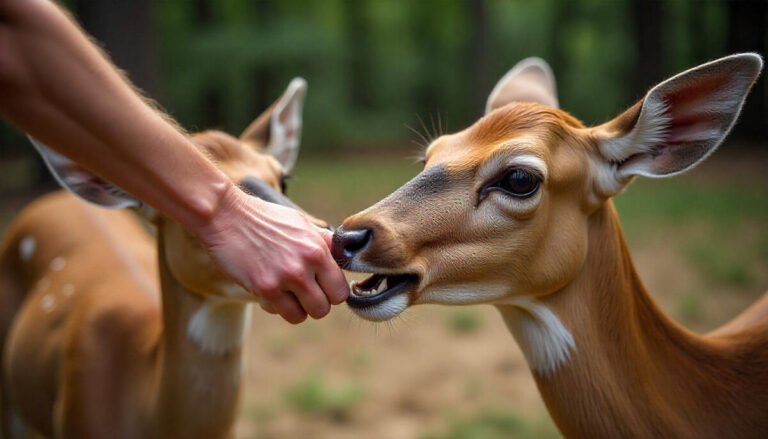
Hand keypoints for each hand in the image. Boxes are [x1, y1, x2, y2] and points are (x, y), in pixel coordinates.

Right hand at [196, 186, 349, 322]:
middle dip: (316, 303)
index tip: (322, 287)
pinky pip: (283, 313)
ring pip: (305, 315)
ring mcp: (284, 278)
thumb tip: (343, 256)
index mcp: (317, 249)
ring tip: (288, 294)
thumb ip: (323, 242)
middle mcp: (304, 266)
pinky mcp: (264, 288)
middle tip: (304, 292)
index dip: (332, 292)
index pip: (341, 290)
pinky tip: (272, 293)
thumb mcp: (302, 223)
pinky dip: (279, 308)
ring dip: (298, 308)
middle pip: (325, 308)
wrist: (227, 216)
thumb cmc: (265, 218)